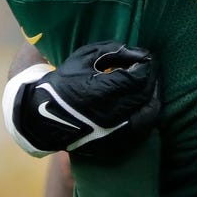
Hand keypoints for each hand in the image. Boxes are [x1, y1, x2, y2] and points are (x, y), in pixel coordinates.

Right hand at [9, 42, 159, 159]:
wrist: (42, 117)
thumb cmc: (64, 82)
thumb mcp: (83, 58)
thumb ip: (113, 51)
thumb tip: (140, 53)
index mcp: (99, 91)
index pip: (137, 77)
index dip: (148, 64)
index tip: (149, 56)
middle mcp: (109, 114)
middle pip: (145, 94)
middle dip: (153, 77)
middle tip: (151, 67)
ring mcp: (112, 132)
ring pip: (149, 114)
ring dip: (154, 96)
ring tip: (151, 84)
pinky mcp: (114, 145)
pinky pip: (143, 130)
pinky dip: (148, 114)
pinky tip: (145, 103)